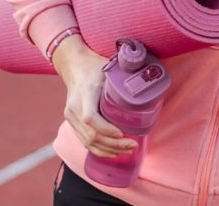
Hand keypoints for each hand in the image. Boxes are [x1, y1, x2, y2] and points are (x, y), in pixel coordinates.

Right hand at [53, 36, 136, 158]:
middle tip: (132, 145)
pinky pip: (84, 141)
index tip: (122, 134)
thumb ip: (125, 78)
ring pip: (87, 141)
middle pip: (91, 134)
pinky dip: (98, 149)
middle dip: (113, 144)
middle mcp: (73, 108)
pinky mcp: (72, 122)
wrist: (74, 66)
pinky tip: (112, 152)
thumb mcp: (109, 69)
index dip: (106, 129)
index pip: (90, 118)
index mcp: (84, 93)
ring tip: (127, 151)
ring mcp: (70, 117)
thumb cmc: (94, 67)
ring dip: (108, 150)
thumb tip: (148, 84)